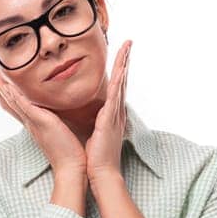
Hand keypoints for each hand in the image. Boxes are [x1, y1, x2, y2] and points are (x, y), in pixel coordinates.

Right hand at [0, 59, 86, 175]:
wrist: (70, 166)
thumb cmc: (68, 150)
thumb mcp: (59, 129)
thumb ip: (55, 118)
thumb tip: (57, 110)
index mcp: (32, 121)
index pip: (13, 102)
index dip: (2, 89)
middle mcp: (28, 120)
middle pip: (6, 98)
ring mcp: (33, 121)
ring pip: (10, 99)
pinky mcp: (41, 122)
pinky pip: (24, 106)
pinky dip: (14, 95)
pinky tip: (7, 85)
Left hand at [85, 39, 130, 180]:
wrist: (101, 173)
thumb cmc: (95, 156)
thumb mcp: (94, 133)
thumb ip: (94, 120)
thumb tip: (88, 113)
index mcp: (111, 114)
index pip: (116, 87)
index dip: (119, 70)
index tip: (121, 55)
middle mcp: (116, 112)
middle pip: (122, 81)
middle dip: (125, 61)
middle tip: (128, 44)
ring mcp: (115, 115)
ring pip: (121, 84)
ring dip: (125, 65)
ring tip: (127, 48)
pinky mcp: (109, 120)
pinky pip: (115, 96)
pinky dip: (118, 81)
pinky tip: (121, 70)